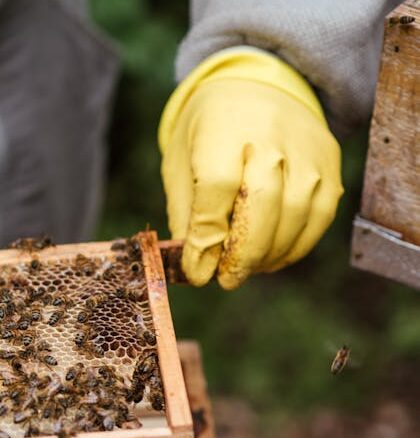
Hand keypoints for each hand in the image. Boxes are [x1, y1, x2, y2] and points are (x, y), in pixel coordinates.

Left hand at [160, 48, 343, 288]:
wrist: (256, 86)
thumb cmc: (208, 133)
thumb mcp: (181, 162)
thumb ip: (187, 212)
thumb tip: (195, 265)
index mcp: (222, 130)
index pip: (217, 188)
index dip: (208, 236)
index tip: (198, 271)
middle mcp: (270, 137)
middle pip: (262, 204)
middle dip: (242, 253)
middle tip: (225, 279)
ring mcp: (306, 149)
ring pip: (296, 214)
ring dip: (270, 254)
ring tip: (246, 269)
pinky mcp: (330, 162)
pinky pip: (320, 214)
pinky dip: (297, 245)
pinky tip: (273, 257)